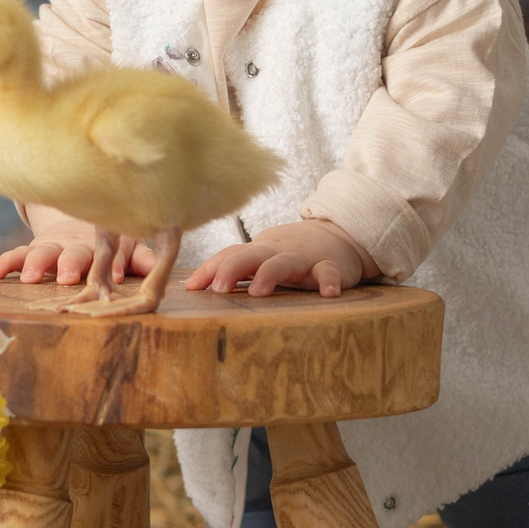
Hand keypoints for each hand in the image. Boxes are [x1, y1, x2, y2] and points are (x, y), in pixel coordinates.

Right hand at [0, 224, 155, 285]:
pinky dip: (5, 263)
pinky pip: (15, 255)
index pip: (106, 254)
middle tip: (70, 277)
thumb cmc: (108, 238)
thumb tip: (159, 270)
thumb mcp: (128, 246)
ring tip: (31, 278)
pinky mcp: (31, 251)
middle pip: (72, 254)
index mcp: (99, 245)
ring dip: (37, 264)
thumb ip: (140, 258)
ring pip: (42, 253)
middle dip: (71, 265)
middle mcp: (73, 245)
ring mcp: (50, 247)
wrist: (77, 218)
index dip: (110, 263)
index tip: (113, 274)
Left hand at [184, 219, 374, 297]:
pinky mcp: (330, 265)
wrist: (338, 233)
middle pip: (250, 255)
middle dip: (231, 269)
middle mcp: (277, 251)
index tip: (190, 287)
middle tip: (218, 289)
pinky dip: (329, 281)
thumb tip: (191, 285)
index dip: (209, 269)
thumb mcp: (261, 256)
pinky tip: (329, 294)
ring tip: (258, 291)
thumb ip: (233, 268)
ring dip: (269, 274)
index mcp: (258, 250)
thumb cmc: (290, 251)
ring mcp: (303, 257)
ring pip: (284, 263)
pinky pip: (329, 272)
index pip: (229, 255)